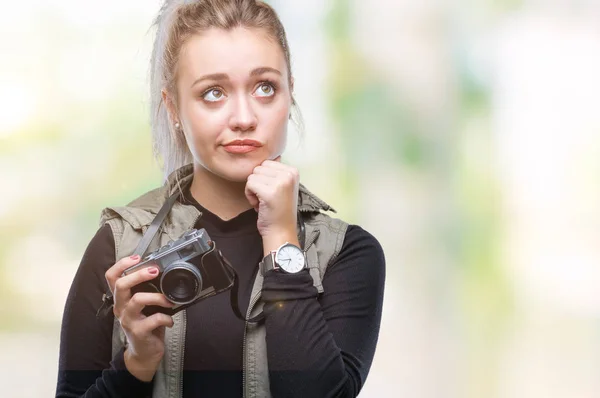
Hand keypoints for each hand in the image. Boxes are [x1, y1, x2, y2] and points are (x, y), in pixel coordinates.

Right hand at [104, 255, 175, 380]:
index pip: (112, 277)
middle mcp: (121, 308)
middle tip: (154, 271)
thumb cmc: (146, 324)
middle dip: (138, 274)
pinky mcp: (138, 332)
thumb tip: (163, 272)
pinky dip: (165, 317)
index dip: (121, 264)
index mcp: (121, 298)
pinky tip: (170, 320)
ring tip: (169, 300)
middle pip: (121, 285)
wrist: (144, 353)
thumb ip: (147, 290)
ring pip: (137, 300)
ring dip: (157, 296)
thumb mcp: (143, 305)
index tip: (137, 257)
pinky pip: (153, 319)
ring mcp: (128, 320)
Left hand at [244, 156, 299, 247]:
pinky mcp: (270, 192)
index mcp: (293, 171)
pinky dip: (250, 195)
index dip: (264, 178)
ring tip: (263, 202)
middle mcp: (289, 174)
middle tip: (266, 198)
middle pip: (258, 168)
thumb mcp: (283, 186)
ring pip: (252, 176)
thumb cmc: (278, 211)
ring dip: (253, 190)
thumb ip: (278, 171)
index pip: (267, 163)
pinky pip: (249, 184)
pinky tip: (259, 205)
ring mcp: (280, 182)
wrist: (281, 231)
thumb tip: (275, 156)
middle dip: (257, 183)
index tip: (271, 192)